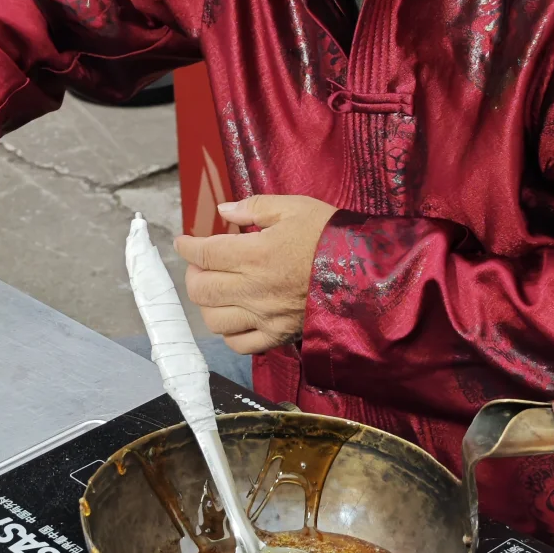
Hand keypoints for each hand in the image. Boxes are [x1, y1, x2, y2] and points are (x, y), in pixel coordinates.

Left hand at [175, 195, 337, 353]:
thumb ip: (254, 207)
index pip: (205, 253)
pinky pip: (240, 345)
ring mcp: (266, 316)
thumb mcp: (295, 208)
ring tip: (216, 290)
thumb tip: (223, 210)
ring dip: (208, 304)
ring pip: (214, 320)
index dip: (187, 247)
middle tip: (201, 264)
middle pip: (202, 289)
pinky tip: (234, 317)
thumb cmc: (332, 237)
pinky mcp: (279, 335)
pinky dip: (229, 333)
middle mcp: (256, 289)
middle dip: (193, 275)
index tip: (184, 242)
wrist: (369, 273)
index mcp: (257, 254)